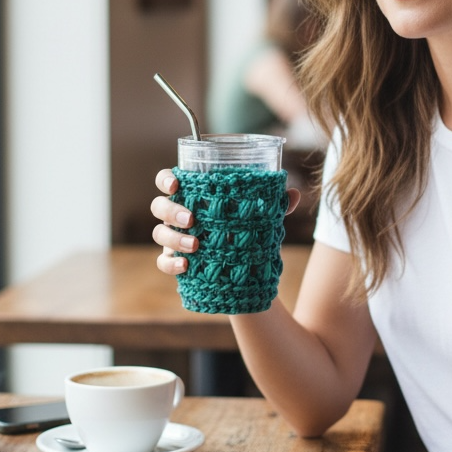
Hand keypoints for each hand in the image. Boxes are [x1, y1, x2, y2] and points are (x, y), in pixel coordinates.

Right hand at [150, 170, 300, 277]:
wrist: (248, 271)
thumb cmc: (248, 232)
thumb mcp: (263, 217)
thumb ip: (276, 204)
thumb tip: (292, 193)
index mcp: (195, 196)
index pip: (169, 181)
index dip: (166, 179)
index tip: (176, 184)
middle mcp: (180, 215)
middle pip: (159, 206)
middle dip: (171, 211)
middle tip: (192, 219)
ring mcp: (175, 239)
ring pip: (159, 233)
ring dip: (173, 238)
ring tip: (195, 245)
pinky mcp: (176, 262)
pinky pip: (163, 262)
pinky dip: (171, 264)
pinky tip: (185, 266)